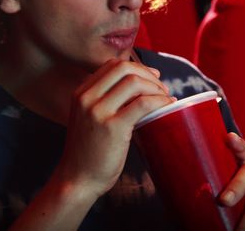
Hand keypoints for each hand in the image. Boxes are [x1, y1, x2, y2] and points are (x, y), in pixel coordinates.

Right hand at [54, 58, 175, 197]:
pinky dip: (159, 101)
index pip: (112, 65)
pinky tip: (167, 106)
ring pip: (134, 82)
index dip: (137, 67)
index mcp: (81, 93)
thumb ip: (105, 101)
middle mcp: (86, 97)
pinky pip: (142, 103)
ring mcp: (98, 111)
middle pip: (124, 68)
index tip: (152, 77)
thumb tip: (138, 86)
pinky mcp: (112, 127)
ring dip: (155, 87)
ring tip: (165, 98)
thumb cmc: (88, 152)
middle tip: (162, 88)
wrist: (77, 180)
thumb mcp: (88, 118)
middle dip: (148, 74)